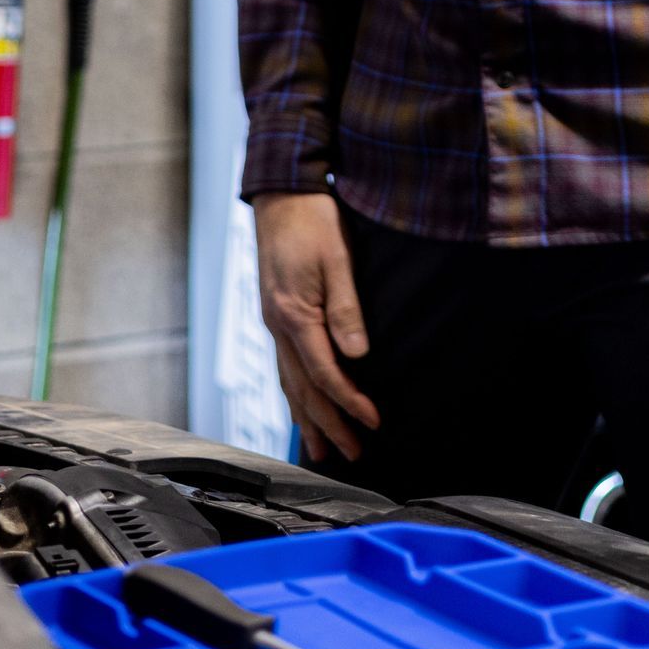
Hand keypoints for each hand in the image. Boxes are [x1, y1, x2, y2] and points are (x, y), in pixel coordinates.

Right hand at [253, 191, 378, 463]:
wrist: (282, 194)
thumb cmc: (312, 220)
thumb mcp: (336, 258)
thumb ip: (346, 308)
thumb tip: (358, 355)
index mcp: (294, 316)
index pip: (324, 374)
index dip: (349, 402)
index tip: (373, 422)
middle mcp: (279, 326)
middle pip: (304, 389)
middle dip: (328, 425)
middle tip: (352, 454)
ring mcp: (274, 323)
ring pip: (290, 383)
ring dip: (308, 419)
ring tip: (322, 450)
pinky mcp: (277, 315)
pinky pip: (285, 366)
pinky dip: (296, 394)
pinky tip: (303, 406)